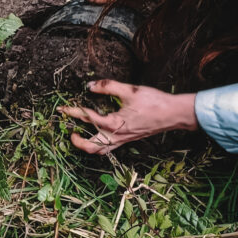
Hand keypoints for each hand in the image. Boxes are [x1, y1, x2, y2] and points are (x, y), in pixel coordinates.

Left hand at [60, 80, 198, 154]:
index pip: (87, 118)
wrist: (174, 114)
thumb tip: (90, 86)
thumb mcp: (130, 90)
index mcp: (114, 123)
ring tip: (79, 137)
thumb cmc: (154, 102)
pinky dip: (99, 145)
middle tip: (68, 132)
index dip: (73, 111)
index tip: (62, 108)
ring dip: (87, 146)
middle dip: (76, 141)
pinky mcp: (128, 140)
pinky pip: (109, 148)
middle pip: (90, 146)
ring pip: (100, 151)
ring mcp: (123, 140)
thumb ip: (108, 86)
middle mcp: (117, 136)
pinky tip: (97, 135)